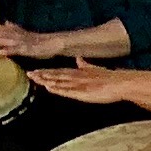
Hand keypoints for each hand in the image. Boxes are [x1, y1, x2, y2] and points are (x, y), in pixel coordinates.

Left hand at [0, 19, 56, 57]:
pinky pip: (14, 50)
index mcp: (13, 32)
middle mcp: (14, 35)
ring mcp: (20, 42)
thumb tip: (5, 22)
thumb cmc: (40, 42)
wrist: (55, 43)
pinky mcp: (26, 49)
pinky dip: (6, 51)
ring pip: (2, 39)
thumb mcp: (24, 34)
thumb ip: (14, 28)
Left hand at [31, 59, 145, 103]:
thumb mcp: (95, 69)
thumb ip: (85, 65)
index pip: (59, 72)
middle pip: (56, 75)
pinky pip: (68, 90)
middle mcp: (76, 77)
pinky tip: (49, 87)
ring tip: (35, 79)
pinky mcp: (83, 92)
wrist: (120, 82)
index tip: (35, 72)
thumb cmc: (109, 78)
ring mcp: (79, 84)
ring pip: (59, 81)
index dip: (47, 72)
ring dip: (46, 80)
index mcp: (78, 72)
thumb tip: (79, 59)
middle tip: (29, 74)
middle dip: (42, 75)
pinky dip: (57, 89)